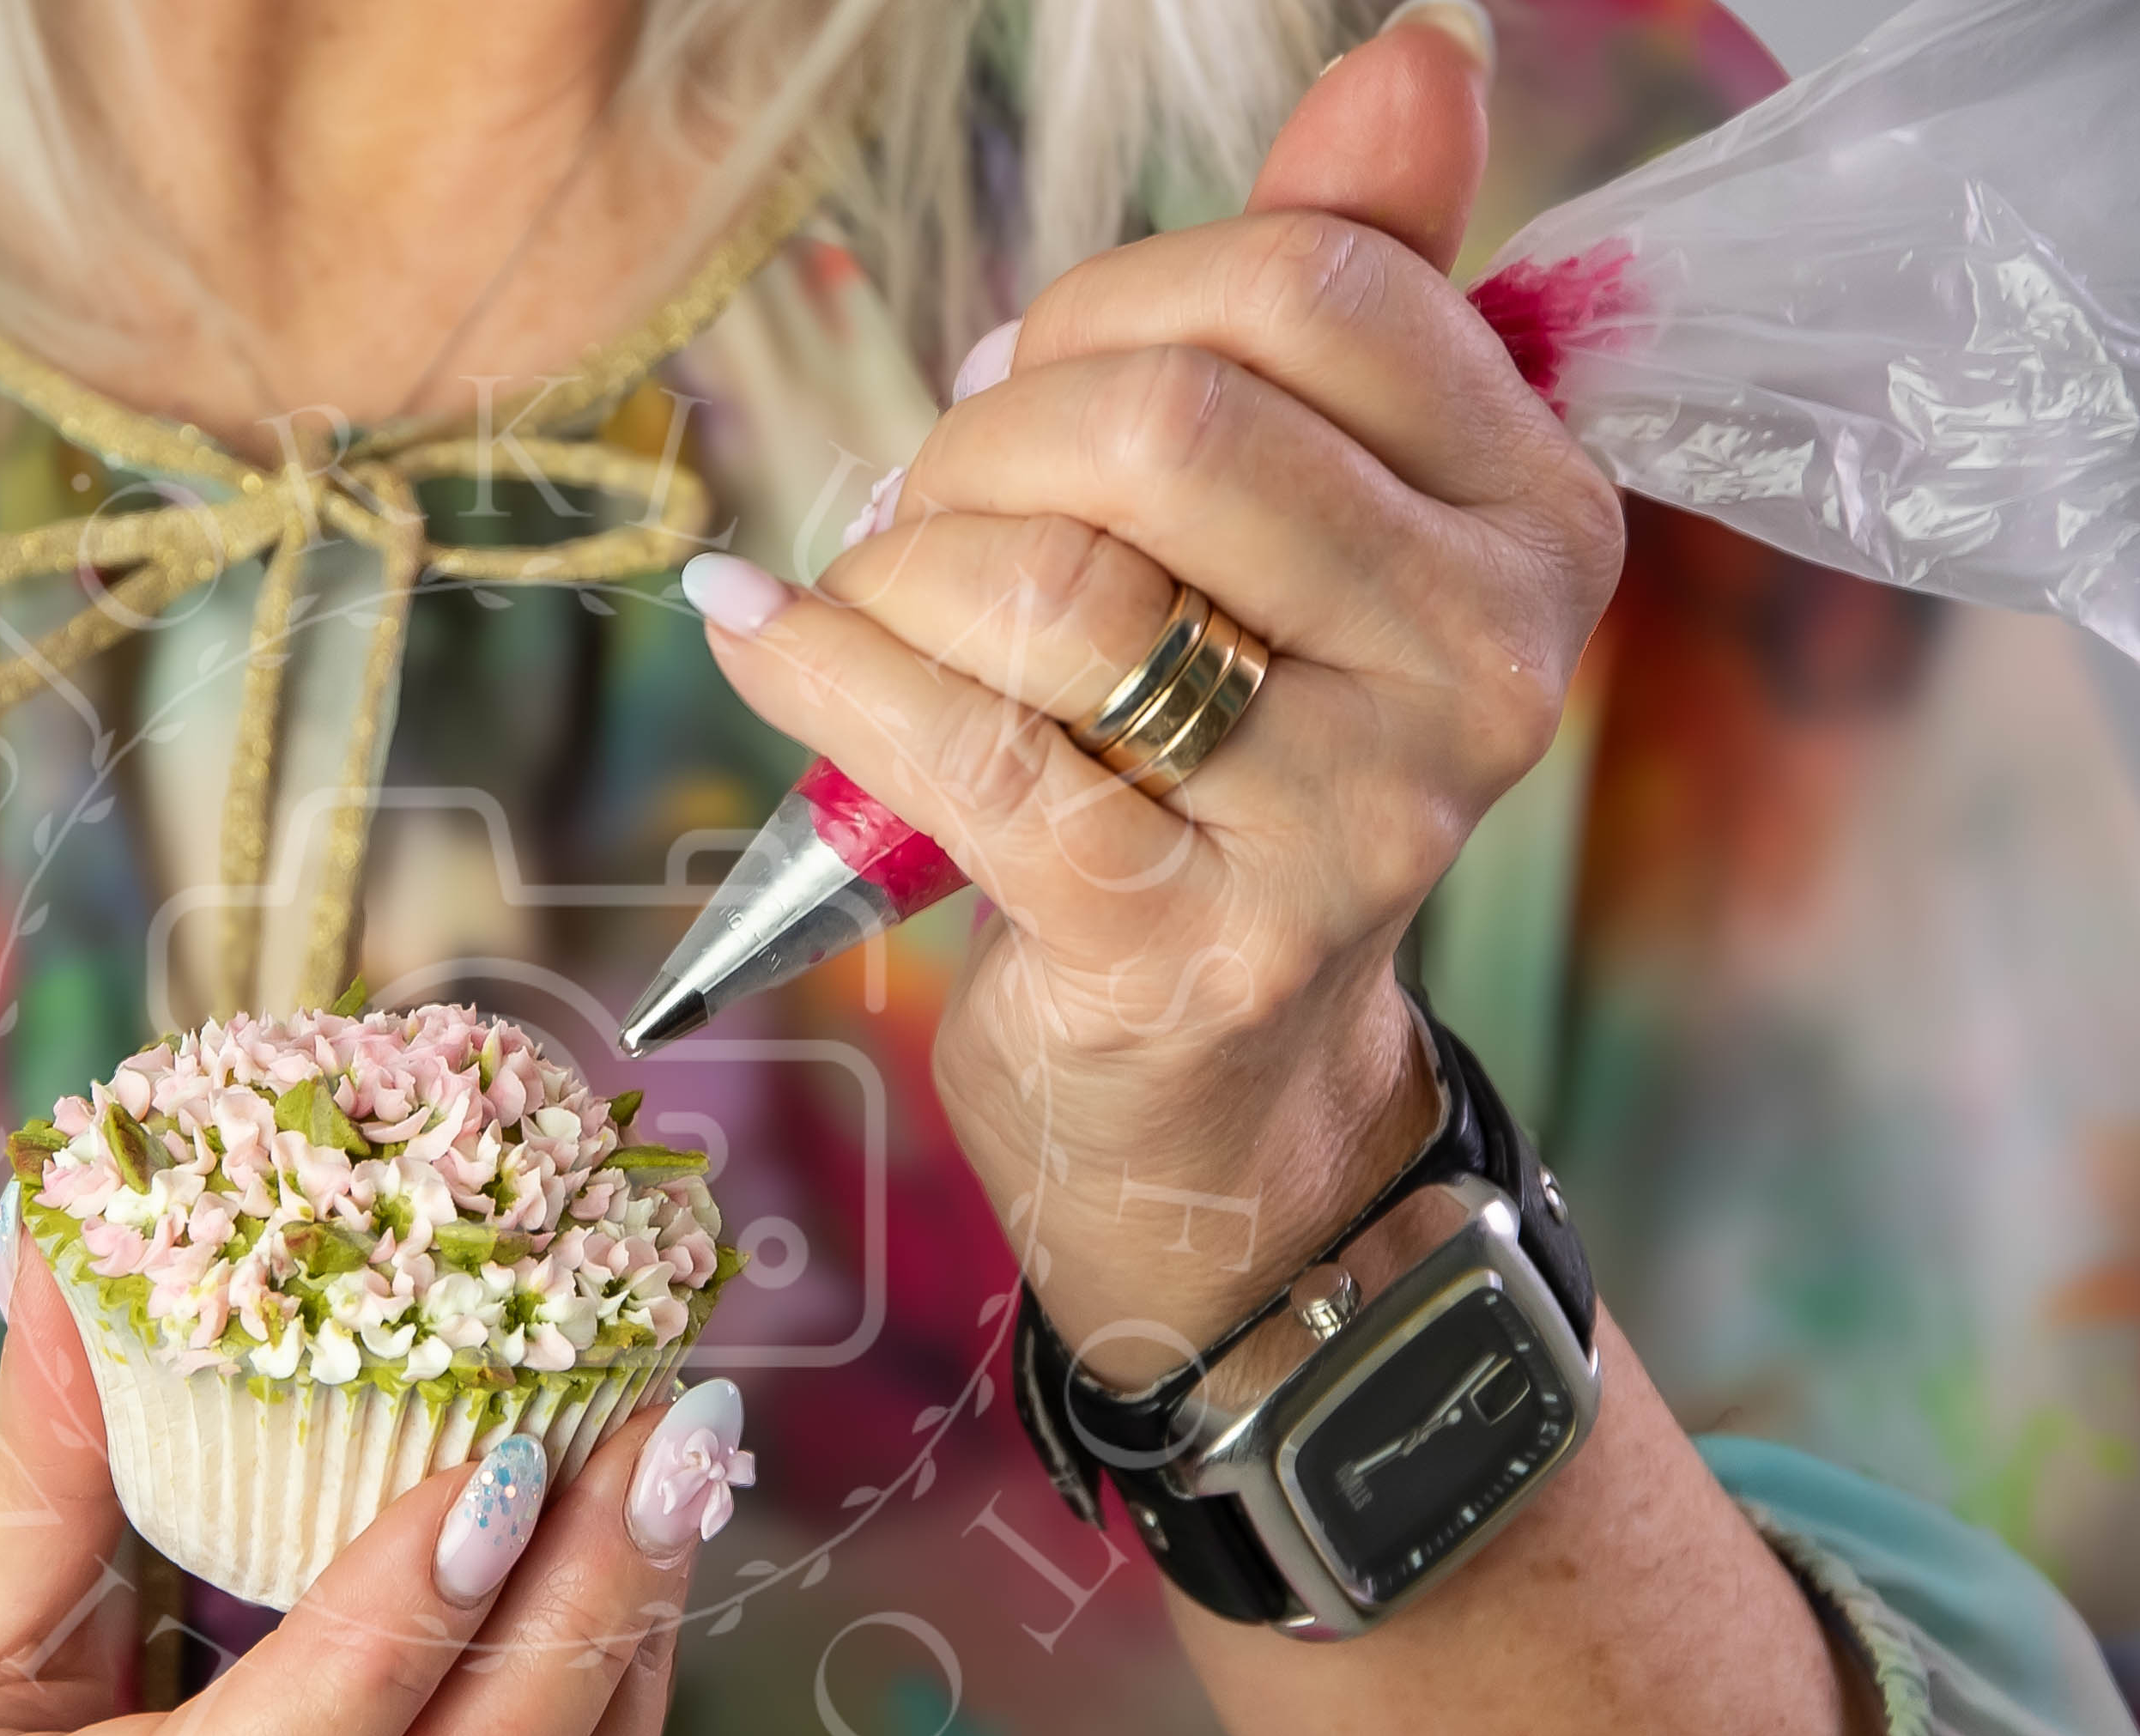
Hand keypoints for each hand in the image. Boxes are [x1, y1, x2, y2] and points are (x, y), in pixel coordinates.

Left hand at [684, 11, 1621, 1373]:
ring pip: (1052, 585)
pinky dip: (817, 667)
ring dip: (898, 566)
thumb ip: (1351, 288)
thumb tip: (1419, 49)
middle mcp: (1480, 665)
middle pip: (1167, 423)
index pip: (1306, 289)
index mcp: (1530, 518)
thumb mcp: (1303, 520)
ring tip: (875, 600)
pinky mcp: (1189, 944)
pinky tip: (757, 634)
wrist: (1212, 1080)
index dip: (1109, 300)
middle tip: (932, 500)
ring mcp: (1348, 821)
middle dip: (984, 437)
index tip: (1023, 379)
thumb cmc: (1226, 758)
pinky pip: (957, 746)